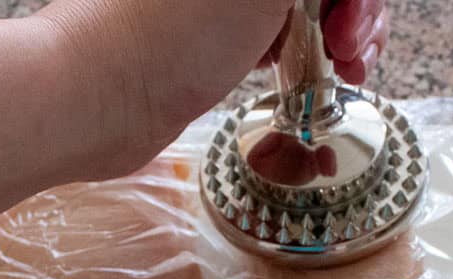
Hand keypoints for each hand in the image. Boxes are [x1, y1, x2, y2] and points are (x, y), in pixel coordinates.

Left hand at [36, 0, 387, 183]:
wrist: (99, 95)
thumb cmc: (168, 28)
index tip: (349, 15)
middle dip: (354, 7)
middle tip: (348, 45)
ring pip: (309, 2)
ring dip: (341, 33)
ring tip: (345, 69)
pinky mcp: (218, 32)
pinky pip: (284, 31)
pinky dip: (308, 52)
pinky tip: (311, 75)